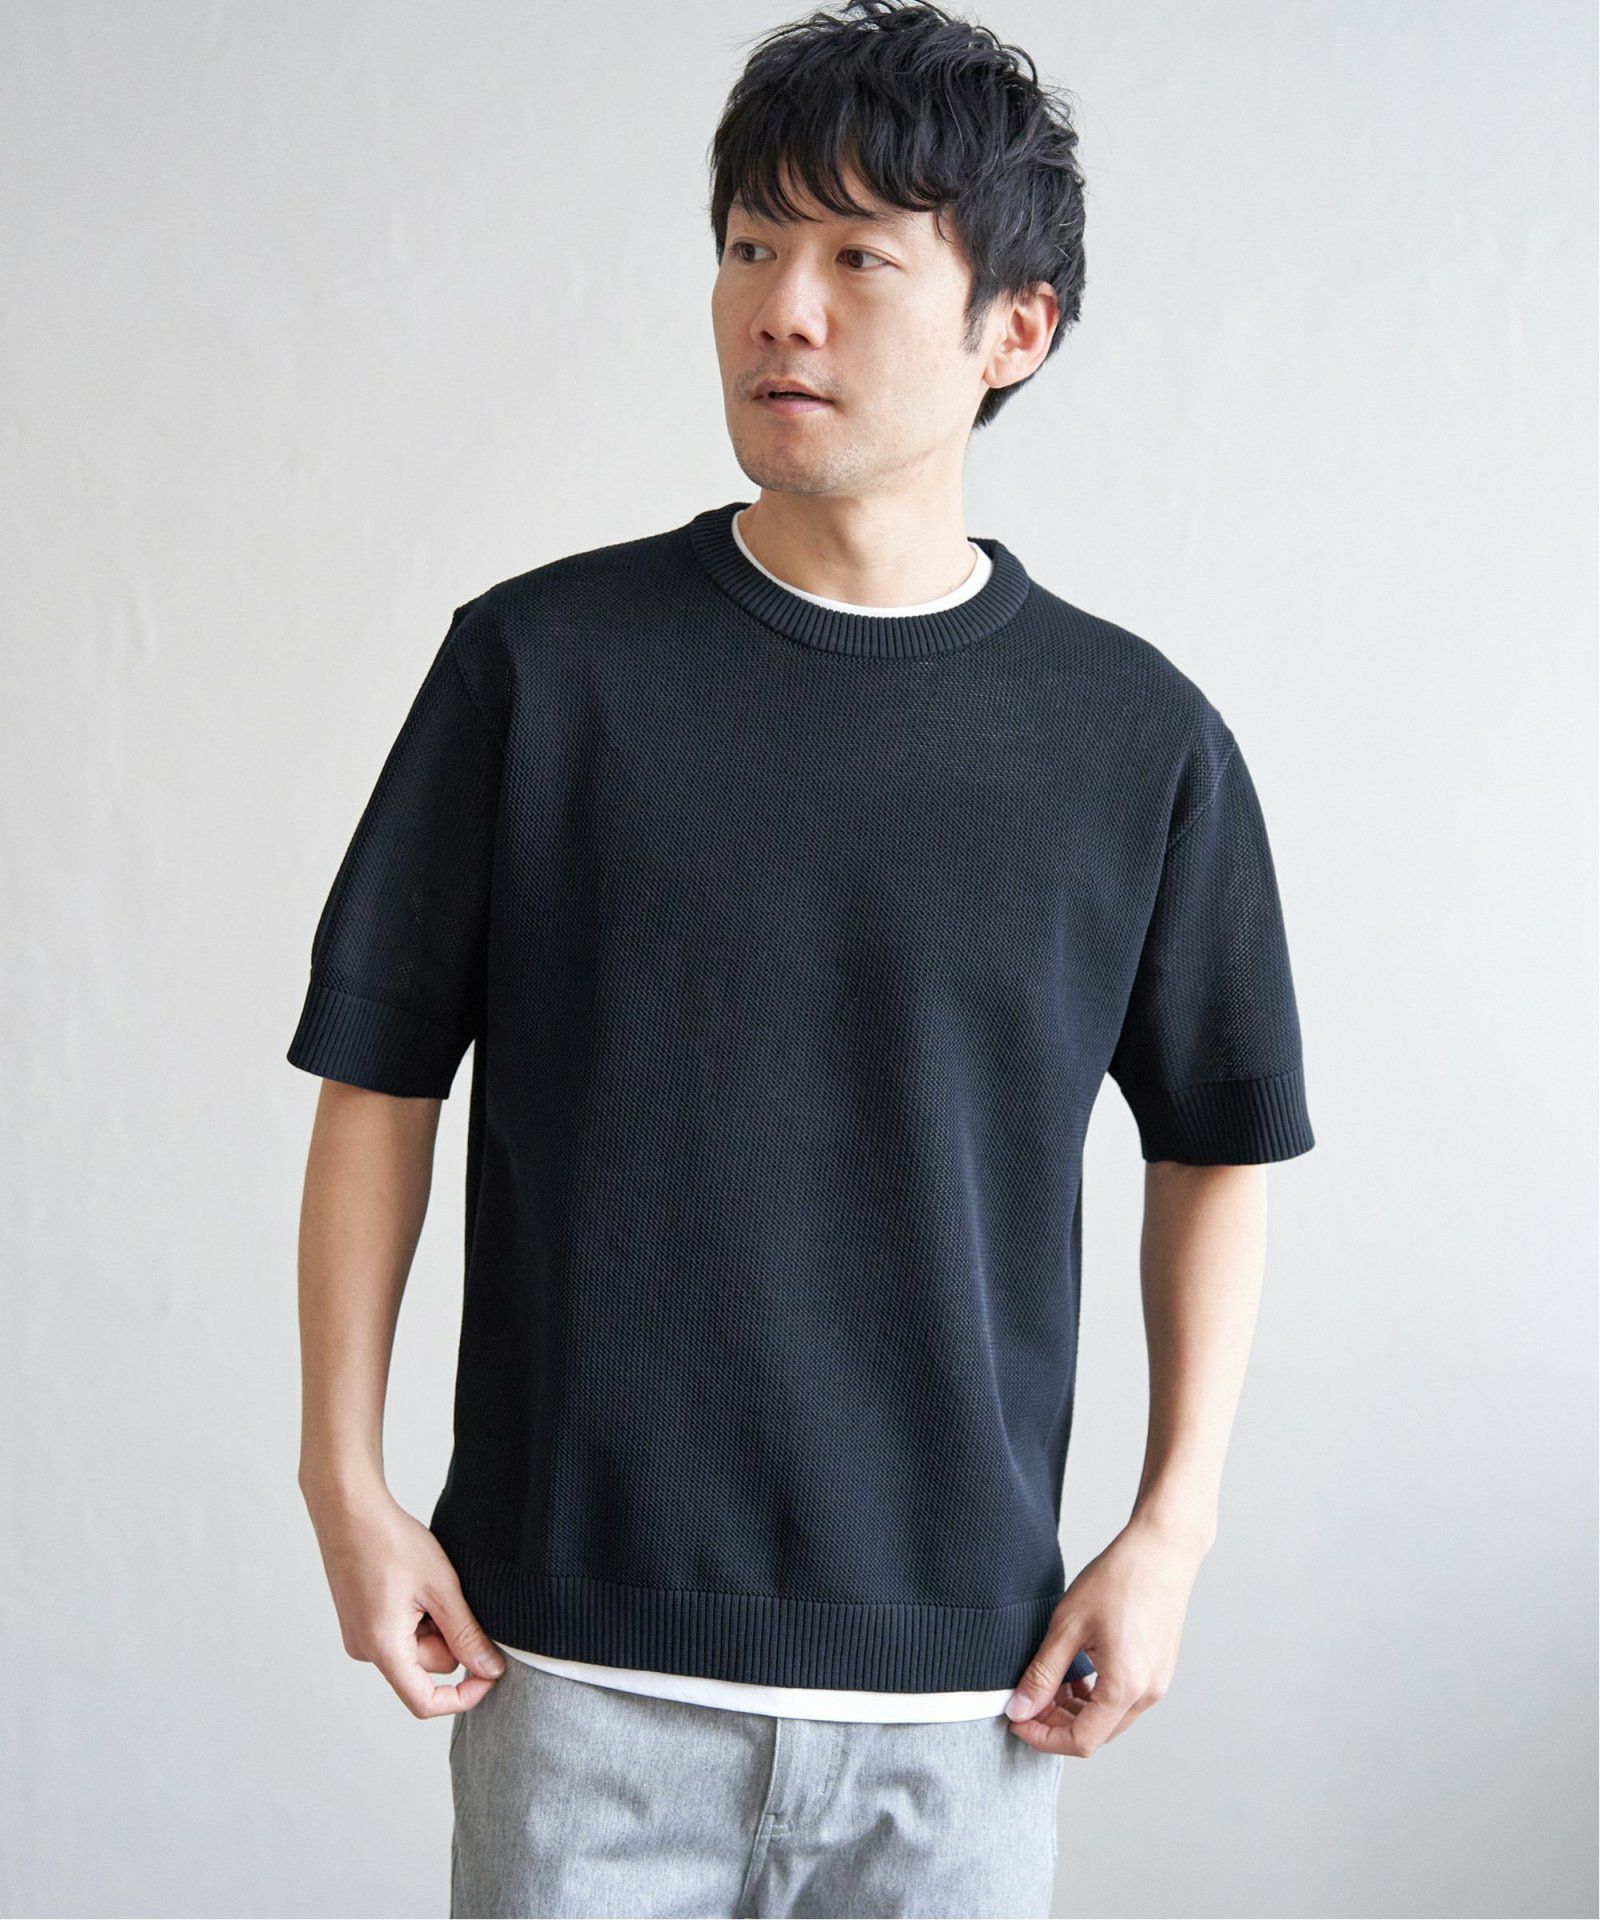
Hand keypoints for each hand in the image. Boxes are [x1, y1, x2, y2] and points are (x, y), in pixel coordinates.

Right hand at [302, 1479, 506, 1717]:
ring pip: (416, 1649)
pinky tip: (414, 1583)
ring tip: (427, 1583)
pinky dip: (417, 1616)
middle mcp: (365, 1651)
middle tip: (449, 1592)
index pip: (425, 1702)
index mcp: (383, 1648)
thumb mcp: (441, 1587)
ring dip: (433, 1624)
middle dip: (448, 1637)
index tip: (491, 1673)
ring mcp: (360, 1637)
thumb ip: (466, 1633)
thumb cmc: (391, 1542)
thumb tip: (490, 1670)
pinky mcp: (359, 1623)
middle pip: (425, 1668)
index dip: (464, 1696)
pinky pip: (400, 1635)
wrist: (350, 1510)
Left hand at [1003, 1518, 1205, 1756]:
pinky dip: (1096, 1696)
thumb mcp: (1068, 1626)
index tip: (1017, 1720)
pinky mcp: (1159, 1670)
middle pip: (1096, 1734)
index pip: (1081, 1741)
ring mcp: (1157, 1683)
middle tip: (1028, 1699)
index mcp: (1125, 1687)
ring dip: (1076, 1710)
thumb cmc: (1118, 1580)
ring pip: (1109, 1718)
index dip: (1043, 1737)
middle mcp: (1147, 1694)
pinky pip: (1124, 1700)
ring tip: (1050, 1682)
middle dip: (1056, 1724)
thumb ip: (1042, 1674)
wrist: (1161, 1550)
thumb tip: (1019, 1710)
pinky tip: (1077, 1673)